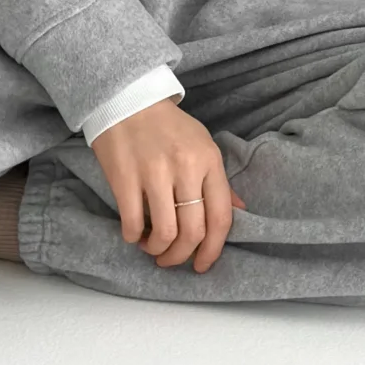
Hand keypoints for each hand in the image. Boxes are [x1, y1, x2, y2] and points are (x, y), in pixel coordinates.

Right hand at [90, 97, 244, 272]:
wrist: (129, 99)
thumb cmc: (168, 126)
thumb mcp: (202, 144)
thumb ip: (218, 180)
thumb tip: (238, 211)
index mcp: (209, 160)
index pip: (221, 217)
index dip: (213, 250)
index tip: (203, 264)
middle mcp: (186, 167)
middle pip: (193, 232)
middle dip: (182, 257)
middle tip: (172, 259)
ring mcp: (155, 173)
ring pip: (164, 233)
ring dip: (157, 250)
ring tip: (151, 246)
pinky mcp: (125, 178)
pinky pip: (132, 223)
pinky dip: (133, 237)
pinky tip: (134, 233)